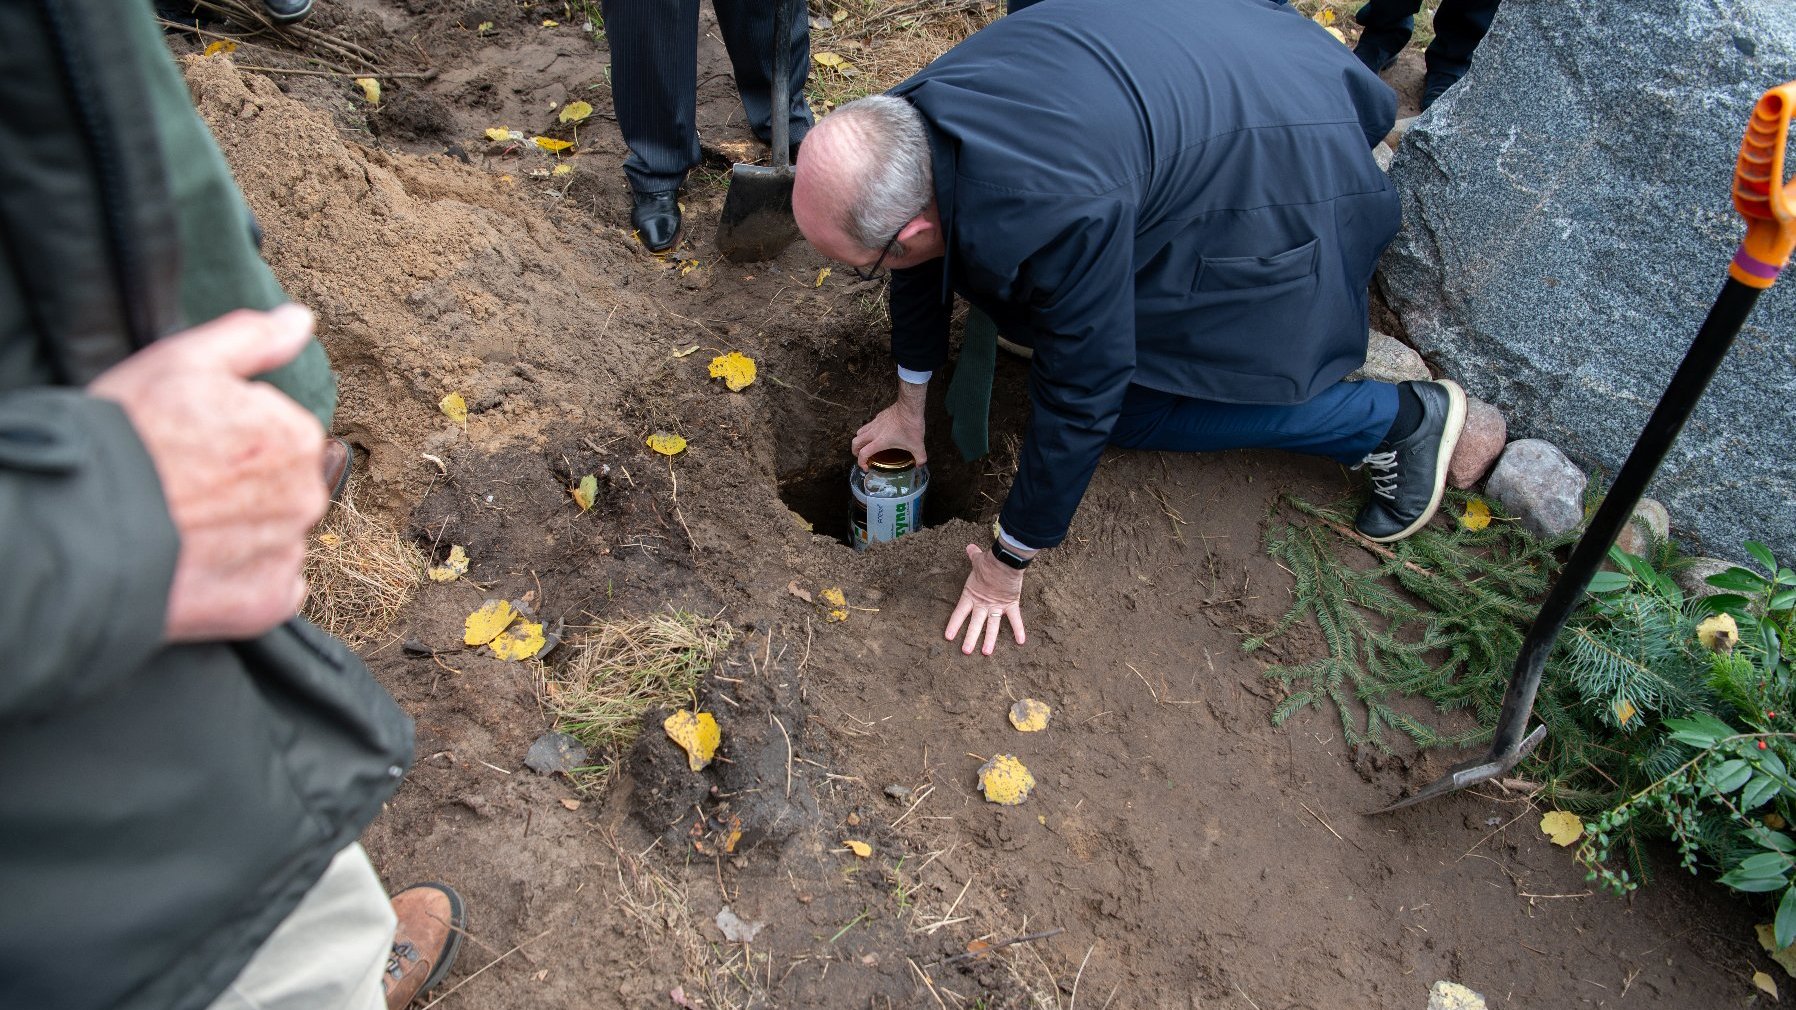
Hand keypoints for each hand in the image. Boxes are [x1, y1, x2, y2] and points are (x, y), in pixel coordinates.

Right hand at [89, 305, 327, 642]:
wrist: (79, 527)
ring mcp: (287, 553)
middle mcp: (306, 497)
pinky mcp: (266, 604)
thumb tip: (300, 321)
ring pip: (276, 536)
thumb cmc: (128, 438)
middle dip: (244, 486)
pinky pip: (270, 588)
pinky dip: (242, 580)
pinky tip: (198, 565)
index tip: (190, 444)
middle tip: (182, 487)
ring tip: (182, 527)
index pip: (282, 433)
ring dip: (242, 534)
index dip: (233, 437)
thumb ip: (252, 339)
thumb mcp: (182, 362)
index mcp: (295, 436)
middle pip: (285, 487)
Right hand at [851, 380, 926, 467]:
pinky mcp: (878, 416)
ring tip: (866, 445)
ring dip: (859, 440)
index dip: (861, 463)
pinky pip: (868, 425)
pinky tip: (877, 434)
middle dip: (855, 451)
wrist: (910, 407)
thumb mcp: (917, 445)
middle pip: (855, 442)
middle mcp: (874, 433)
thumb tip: (920, 465)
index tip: (867, 467)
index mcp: (880, 442)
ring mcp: (875, 423)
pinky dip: (868, 431)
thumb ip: (920, 458)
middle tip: (861, 456)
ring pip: (859, 432)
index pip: (863, 454)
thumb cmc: (911, 426)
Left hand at [944, 543, 1026, 654]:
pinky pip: (1015, 619)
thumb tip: (969, 547)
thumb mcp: (978, 559)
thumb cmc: (989, 560)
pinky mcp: (1010, 604)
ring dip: (989, 640)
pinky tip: (1021, 642)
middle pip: (975, 624)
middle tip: (965, 652)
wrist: (1005, 560)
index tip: (948, 637)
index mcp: (971, 595)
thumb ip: (973, 555)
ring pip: (992, 626)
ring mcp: (996, 606)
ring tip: (986, 653)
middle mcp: (983, 603)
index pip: (960, 613)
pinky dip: (1019, 629)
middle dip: (970, 638)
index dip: (954, 625)